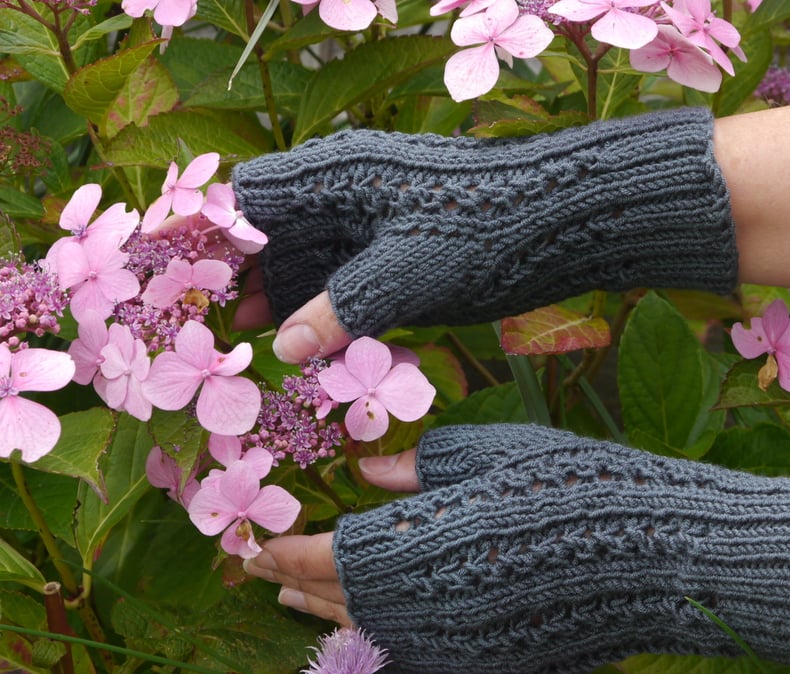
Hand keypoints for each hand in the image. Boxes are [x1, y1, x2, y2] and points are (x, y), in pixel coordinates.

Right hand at [230, 109, 737, 349]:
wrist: (569, 221)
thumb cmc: (489, 233)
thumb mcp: (409, 275)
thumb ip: (341, 310)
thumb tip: (283, 349)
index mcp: (340, 175)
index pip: (251, 198)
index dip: (216, 241)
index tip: (191, 289)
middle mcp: (349, 194)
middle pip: (276, 235)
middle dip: (248, 283)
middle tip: (216, 336)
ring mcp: (376, 225)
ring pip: (311, 262)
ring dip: (287, 305)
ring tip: (254, 354)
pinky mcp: (401, 254)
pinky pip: (347, 281)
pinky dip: (329, 313)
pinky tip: (313, 350)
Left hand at [244, 423, 789, 673]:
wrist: (659, 555)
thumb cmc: (576, 484)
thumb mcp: (493, 453)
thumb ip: (419, 467)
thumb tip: (368, 475)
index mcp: (424, 544)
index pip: (331, 554)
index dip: (284, 549)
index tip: (249, 543)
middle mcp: (429, 606)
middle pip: (339, 600)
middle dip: (292, 583)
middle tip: (255, 572)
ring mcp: (460, 647)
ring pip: (369, 637)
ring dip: (326, 616)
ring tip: (292, 605)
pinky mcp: (491, 668)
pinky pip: (414, 658)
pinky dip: (379, 637)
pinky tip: (368, 625)